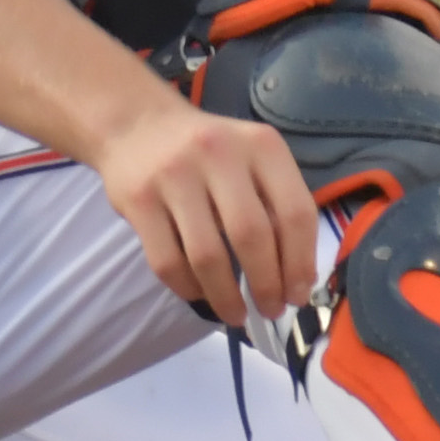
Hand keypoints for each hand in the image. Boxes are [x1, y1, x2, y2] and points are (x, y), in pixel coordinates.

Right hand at [91, 100, 326, 330]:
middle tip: (271, 310)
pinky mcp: (139, 200)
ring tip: (236, 315)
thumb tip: (297, 275)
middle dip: (267, 284)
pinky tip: (200, 295)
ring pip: (208, 255)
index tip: (300, 293)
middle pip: (253, 236)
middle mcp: (221, 155)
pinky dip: (187, 288)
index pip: (294, 211)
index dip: (301, 260)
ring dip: (226, 296)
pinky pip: (167, 260)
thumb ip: (276, 201)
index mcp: (262, 146)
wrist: (139, 125)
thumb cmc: (210, 151)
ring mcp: (176, 176)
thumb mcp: (253, 157)